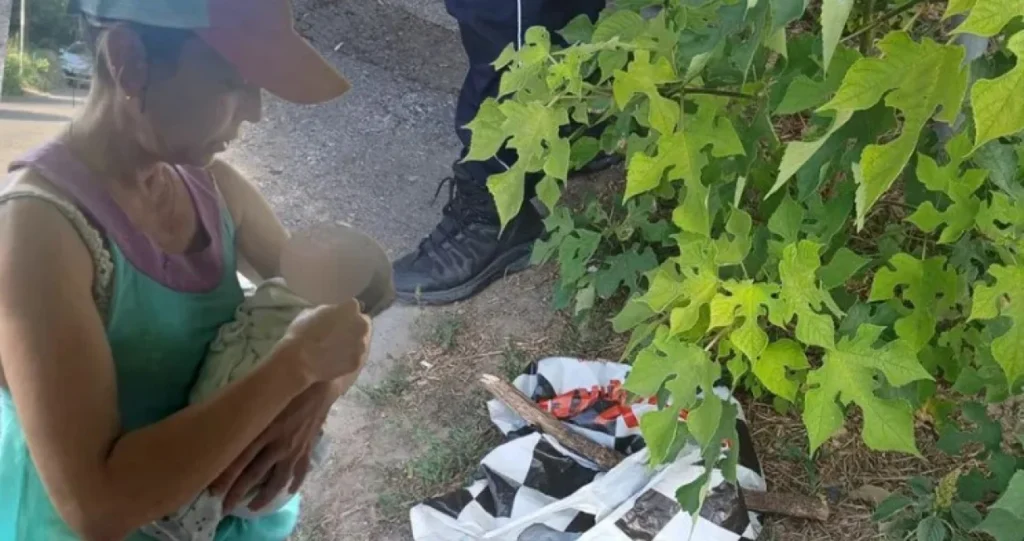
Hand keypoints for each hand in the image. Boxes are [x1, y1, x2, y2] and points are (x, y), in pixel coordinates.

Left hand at [210, 382, 333, 510]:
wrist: (320, 382)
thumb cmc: (286, 384)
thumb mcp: (262, 397)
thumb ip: (245, 412)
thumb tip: (223, 422)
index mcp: (264, 429)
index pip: (240, 459)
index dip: (225, 477)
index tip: (212, 491)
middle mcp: (279, 444)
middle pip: (255, 475)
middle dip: (238, 493)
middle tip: (225, 508)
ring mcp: (295, 448)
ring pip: (278, 480)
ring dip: (265, 496)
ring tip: (253, 507)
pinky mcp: (307, 447)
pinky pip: (301, 470)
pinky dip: (295, 483)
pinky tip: (288, 491)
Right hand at [282, 299, 370, 382]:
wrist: (299, 361)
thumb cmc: (302, 333)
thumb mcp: (311, 312)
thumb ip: (328, 311)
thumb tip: (333, 314)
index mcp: (351, 308)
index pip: (354, 307)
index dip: (345, 314)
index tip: (338, 320)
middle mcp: (362, 325)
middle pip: (362, 324)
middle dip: (353, 328)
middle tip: (338, 335)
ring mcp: (362, 345)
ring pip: (361, 342)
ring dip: (352, 344)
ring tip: (336, 350)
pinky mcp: (358, 362)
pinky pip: (356, 358)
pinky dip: (348, 358)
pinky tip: (335, 361)